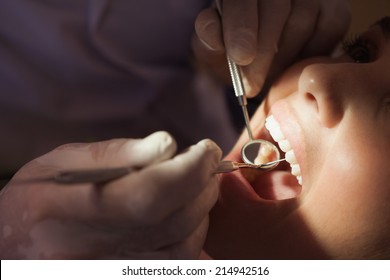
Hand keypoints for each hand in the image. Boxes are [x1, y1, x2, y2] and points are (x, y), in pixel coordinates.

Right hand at [0, 131, 221, 258]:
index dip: (189, 170)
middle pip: (175, 220)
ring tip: (198, 179)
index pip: (151, 194)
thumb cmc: (37, 196)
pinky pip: (179, 260)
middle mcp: (102, 248)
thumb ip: (118, 153)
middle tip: (206, 158)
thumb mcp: (64, 160)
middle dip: (203, 183)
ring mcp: (120, 267)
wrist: (17, 245)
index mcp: (78, 210)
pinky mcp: (132, 274)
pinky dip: (195, 229)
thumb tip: (167, 144)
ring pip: (185, 243)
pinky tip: (187, 208)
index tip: (206, 148)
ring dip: (203, 206)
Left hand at [193, 0, 350, 96]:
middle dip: (262, 52)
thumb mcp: (212, 46)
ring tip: (267, 78)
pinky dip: (309, 55)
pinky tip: (291, 69)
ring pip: (303, 20)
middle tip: (250, 86)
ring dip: (283, 58)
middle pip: (276, 8)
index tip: (241, 57)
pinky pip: (329, 30)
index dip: (242, 24)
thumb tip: (210, 28)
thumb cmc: (232, 50)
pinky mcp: (335, 10)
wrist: (258, 57)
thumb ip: (209, 37)